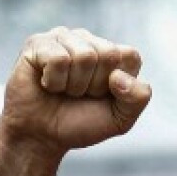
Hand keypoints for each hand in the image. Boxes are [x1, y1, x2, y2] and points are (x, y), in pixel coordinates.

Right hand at [0, 27, 152, 157]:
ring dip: (73, 85)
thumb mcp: (119, 119)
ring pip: (84, 56)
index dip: (119, 85)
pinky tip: (46, 84)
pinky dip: (53, 81)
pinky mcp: (38, 42)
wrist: (42, 137)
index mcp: (112, 54)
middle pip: (108, 54)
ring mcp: (63, 38)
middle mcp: (88, 40)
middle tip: (79, 94)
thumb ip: (137, 98)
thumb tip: (118, 76)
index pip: (130, 56)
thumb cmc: (79, 123)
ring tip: (62, 90)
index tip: (102, 96)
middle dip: (95, 85)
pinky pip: (58, 58)